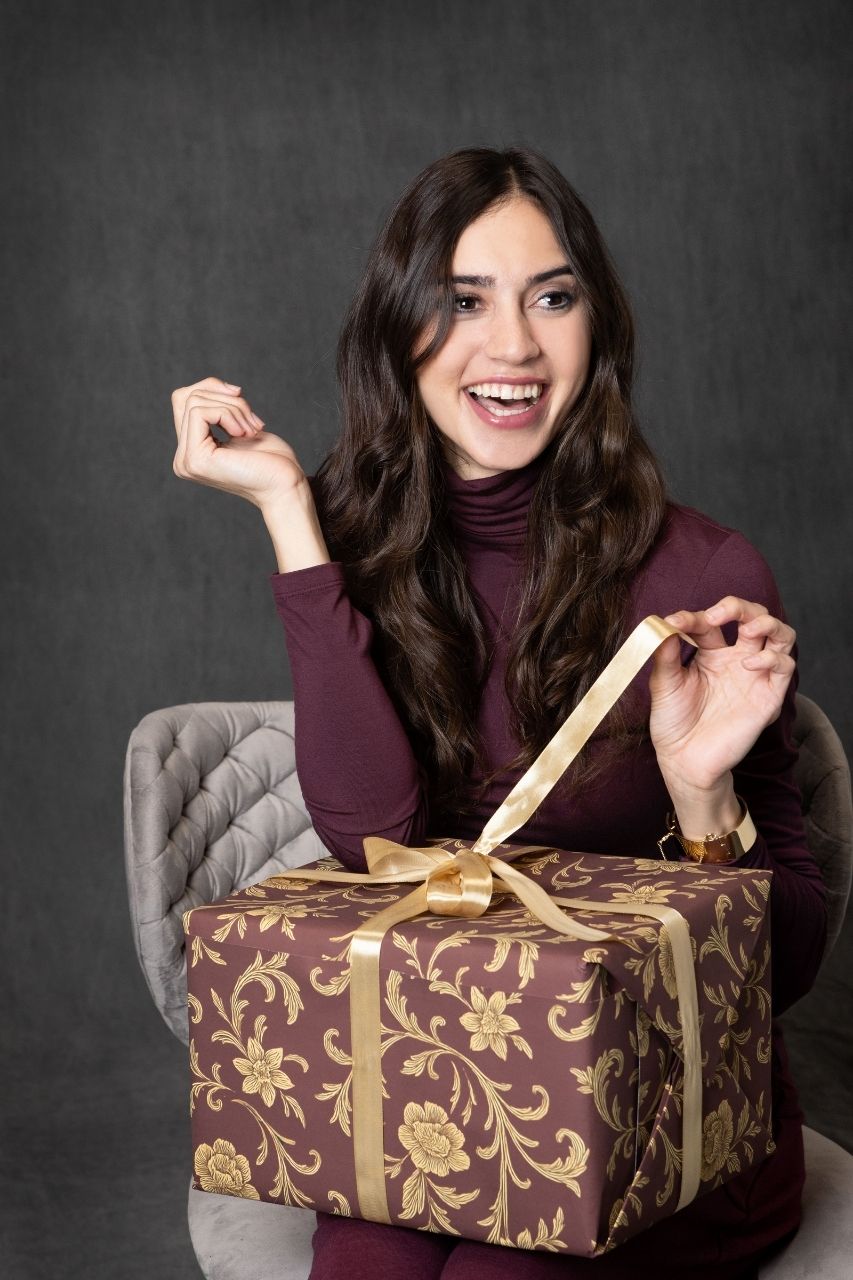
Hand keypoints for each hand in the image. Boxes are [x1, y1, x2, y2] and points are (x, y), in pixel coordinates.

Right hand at [171, 376, 306, 509]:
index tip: (240, 395)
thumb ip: (219, 408)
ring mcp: (186, 461)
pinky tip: (245, 433)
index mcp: (192, 452)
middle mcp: (183, 459)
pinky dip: (229, 414)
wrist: (286, 485)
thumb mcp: (241, 425)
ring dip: (233, 408)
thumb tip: (210, 386)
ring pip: (195, 403)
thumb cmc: (272, 460)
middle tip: (252, 420)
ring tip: (252, 429)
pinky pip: (200, 413)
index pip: (183, 401)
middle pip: (187, 398)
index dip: (212, 388)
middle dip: (226, 398)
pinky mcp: (195, 459)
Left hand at [649, 596, 795, 799]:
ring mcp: (754, 675)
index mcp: (709, 652)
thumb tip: (663, 624)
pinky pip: (783, 666)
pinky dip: (770, 658)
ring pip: (779, 635)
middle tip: (716, 615)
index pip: (709, 622)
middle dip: (738, 607)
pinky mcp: (768, 694)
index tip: (673, 622)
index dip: (693, 616)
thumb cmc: (673, 722)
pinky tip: (747, 664)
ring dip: (767, 622)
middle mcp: (735, 658)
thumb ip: (664, 654)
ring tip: (748, 628)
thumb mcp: (663, 684)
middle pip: (752, 616)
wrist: (684, 760)